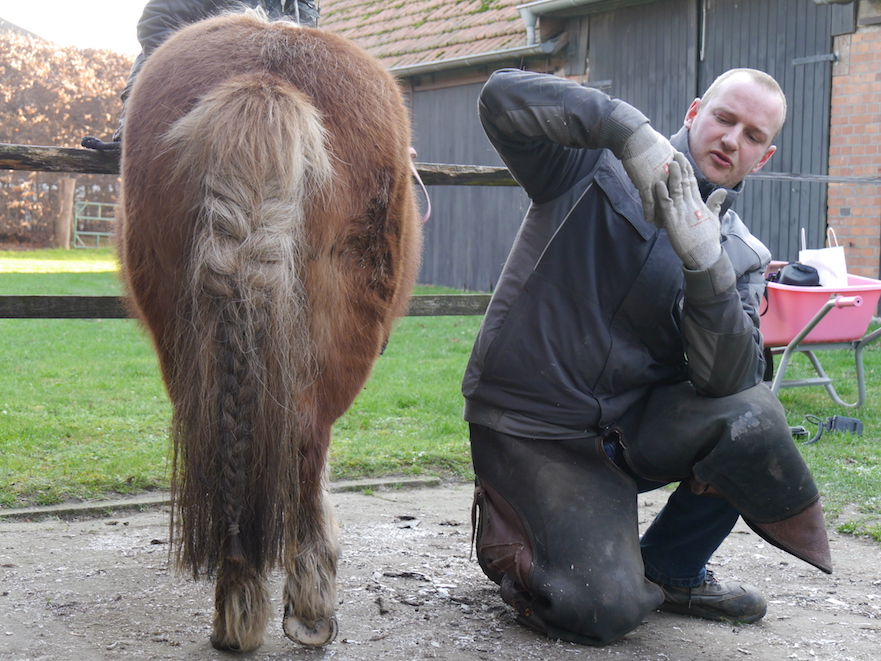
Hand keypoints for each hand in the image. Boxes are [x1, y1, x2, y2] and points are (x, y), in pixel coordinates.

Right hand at [621, 123, 675, 224]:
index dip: (681, 199)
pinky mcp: (645, 184)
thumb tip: (672, 160)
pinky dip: (649, 212)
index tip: (684, 208)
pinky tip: (649, 221)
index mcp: (675, 169)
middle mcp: (669, 177)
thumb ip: (669, 158)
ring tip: (662, 226)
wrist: (636, 138)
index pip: (680, 188)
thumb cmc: (649, 140)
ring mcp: (658, 182)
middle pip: (674, 199)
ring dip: (662, 216)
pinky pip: (648, 202)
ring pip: (662, 204)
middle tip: (677, 222)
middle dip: (674, 211)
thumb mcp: (665, 148)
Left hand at [652, 153, 725, 270]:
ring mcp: (681, 212)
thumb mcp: (713, 218)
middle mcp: (690, 204)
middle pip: (684, 181)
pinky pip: (666, 205)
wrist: (704, 256)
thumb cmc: (708, 239)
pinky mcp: (673, 221)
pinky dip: (662, 195)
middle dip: (680, 167)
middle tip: (675, 152)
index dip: (687, 169)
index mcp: (698, 203)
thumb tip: (721, 191)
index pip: (692, 182)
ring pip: (676, 190)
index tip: (683, 157)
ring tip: (669, 162)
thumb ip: (714, 204)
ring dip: (672, 176)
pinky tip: (658, 184)